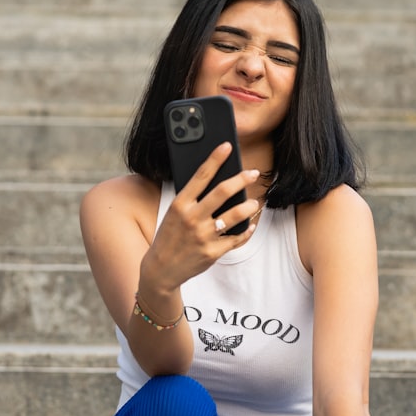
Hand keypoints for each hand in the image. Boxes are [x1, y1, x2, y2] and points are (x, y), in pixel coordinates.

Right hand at [141, 142, 260, 292]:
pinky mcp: (213, 252)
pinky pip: (236, 238)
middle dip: (241, 179)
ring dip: (249, 207)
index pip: (200, 176)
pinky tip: (250, 225)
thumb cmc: (170, 236)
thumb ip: (192, 199)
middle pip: (222, 192)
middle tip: (253, 173)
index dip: (215, 159)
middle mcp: (192, 218)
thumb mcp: (174, 213)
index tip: (226, 146)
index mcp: (180, 204)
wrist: (161, 269)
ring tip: (254, 203)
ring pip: (234, 215)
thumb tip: (217, 181)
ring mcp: (204, 236)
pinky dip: (246, 230)